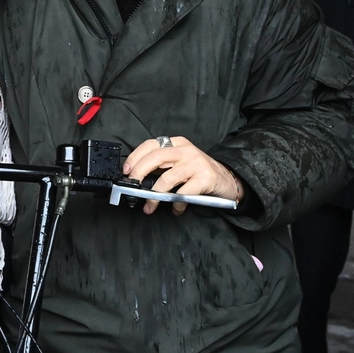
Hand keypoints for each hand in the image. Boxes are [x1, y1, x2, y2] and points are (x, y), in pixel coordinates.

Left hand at [123, 136, 243, 215]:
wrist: (227, 179)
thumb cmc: (199, 172)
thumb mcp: (180, 162)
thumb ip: (162, 166)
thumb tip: (136, 179)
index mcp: (177, 143)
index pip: (151, 145)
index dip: (135, 157)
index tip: (126, 171)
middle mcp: (186, 150)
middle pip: (156, 157)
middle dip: (139, 172)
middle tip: (132, 187)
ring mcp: (197, 163)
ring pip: (168, 177)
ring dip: (155, 195)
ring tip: (150, 206)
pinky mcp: (206, 178)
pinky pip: (184, 193)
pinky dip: (177, 204)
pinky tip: (176, 209)